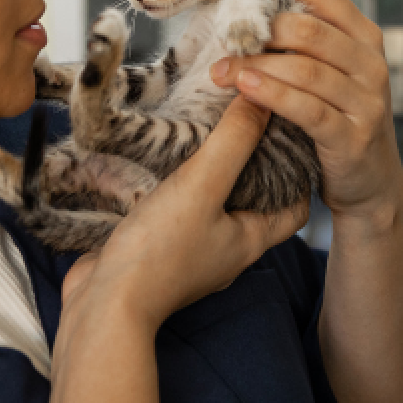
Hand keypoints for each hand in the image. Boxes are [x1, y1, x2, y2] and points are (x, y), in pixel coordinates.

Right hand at [57, 94, 309, 341]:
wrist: (104, 304)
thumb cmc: (158, 252)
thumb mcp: (202, 185)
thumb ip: (233, 141)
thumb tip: (262, 98)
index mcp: (248, 240)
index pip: (294, 209)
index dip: (299, 175)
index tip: (288, 139)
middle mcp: (224, 249)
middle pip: (253, 203)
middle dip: (252, 166)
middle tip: (244, 126)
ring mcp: (190, 252)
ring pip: (212, 206)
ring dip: (211, 176)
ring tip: (205, 135)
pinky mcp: (158, 250)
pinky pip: (177, 213)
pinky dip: (177, 189)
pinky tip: (163, 165)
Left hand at [210, 0, 402, 236]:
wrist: (370, 181)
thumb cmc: (337, 118)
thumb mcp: (329, 74)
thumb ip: (303, 44)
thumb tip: (243, 13)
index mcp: (363, 37)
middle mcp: (370, 64)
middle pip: (309, 30)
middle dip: (259, 31)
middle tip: (222, 39)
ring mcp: (366, 101)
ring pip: (305, 70)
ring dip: (256, 66)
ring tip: (221, 70)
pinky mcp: (353, 138)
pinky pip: (309, 110)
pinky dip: (273, 96)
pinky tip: (245, 89)